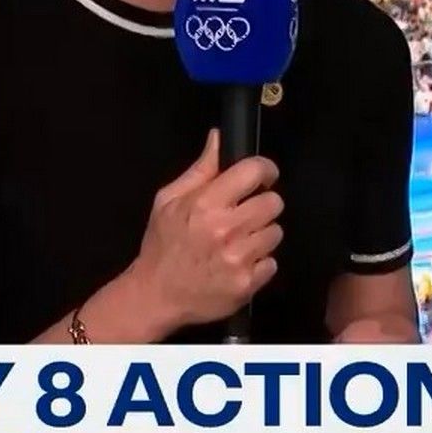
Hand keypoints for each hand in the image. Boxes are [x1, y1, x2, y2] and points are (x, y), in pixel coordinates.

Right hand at [123, 130, 283, 332]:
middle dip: (262, 204)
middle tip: (246, 214)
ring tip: (239, 241)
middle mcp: (226, 229)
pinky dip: (260, 263)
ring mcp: (239, 259)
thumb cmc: (163, 244)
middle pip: (274, 202)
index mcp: (206, 204)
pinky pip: (272, 263)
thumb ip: (201, 169)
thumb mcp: (169, 200)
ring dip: (261, 234)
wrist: (156, 296)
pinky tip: (239, 263)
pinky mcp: (247, 284)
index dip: (264, 170)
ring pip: (276, 232)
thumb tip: (219, 137)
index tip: (262, 177)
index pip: (254, 172)